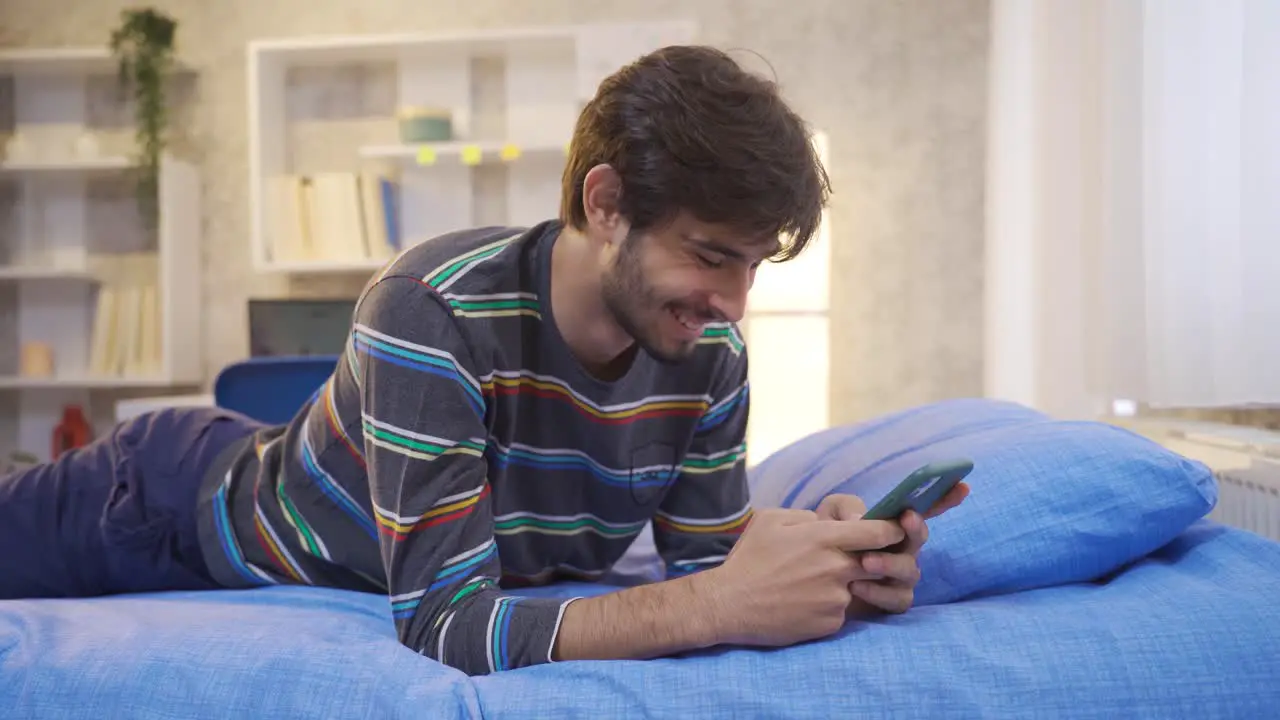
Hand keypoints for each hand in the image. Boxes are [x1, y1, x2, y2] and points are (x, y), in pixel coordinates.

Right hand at [702, 507, 904, 647]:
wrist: (729, 605)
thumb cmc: (748, 559)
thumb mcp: (771, 520)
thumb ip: (807, 515)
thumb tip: (827, 522)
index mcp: (823, 538)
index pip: (878, 531)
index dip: (892, 529)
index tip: (893, 530)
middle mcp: (836, 568)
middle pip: (876, 561)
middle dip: (872, 559)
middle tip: (849, 560)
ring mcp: (835, 598)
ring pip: (856, 587)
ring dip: (842, 585)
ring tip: (807, 585)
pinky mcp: (830, 623)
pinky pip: (841, 611)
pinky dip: (828, 606)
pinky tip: (802, 603)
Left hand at [814, 483, 969, 617]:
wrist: (811, 576)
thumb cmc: (825, 539)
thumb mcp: (830, 514)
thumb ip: (845, 508)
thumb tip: (861, 520)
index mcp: (894, 525)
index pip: (924, 509)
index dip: (945, 497)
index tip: (963, 486)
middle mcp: (904, 549)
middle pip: (920, 537)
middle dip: (916, 528)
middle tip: (905, 520)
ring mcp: (901, 576)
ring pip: (909, 570)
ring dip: (889, 563)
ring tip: (865, 561)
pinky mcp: (892, 601)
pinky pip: (895, 599)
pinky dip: (877, 592)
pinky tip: (856, 586)